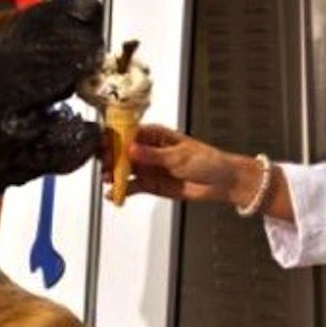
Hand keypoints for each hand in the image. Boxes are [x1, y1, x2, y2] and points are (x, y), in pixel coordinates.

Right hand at [101, 124, 256, 204]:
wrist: (221, 182)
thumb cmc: (207, 161)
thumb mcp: (178, 156)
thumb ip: (153, 155)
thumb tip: (132, 149)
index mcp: (156, 135)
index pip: (129, 133)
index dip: (115, 138)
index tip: (104, 143)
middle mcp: (149, 150)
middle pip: (122, 152)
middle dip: (111, 157)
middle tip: (104, 164)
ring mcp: (149, 168)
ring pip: (124, 170)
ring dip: (114, 174)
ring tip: (108, 179)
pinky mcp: (151, 184)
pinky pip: (132, 187)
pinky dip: (122, 190)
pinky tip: (114, 193)